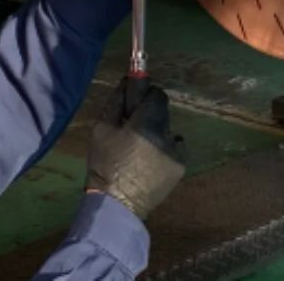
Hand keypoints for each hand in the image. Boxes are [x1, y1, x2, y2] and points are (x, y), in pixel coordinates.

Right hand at [86, 78, 185, 219]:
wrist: (117, 203)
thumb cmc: (105, 164)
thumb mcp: (102, 129)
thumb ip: (116, 102)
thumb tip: (127, 81)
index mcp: (147, 123)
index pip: (157, 95)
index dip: (147, 96)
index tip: (136, 105)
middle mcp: (167, 134)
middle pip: (163, 112)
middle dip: (150, 116)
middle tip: (135, 130)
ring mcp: (177, 151)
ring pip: (169, 131)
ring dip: (158, 134)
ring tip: (141, 151)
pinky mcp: (181, 166)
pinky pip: (175, 148)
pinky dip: (166, 150)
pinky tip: (151, 163)